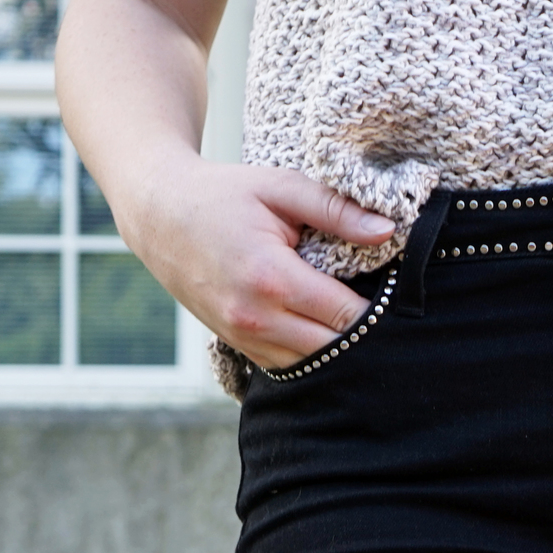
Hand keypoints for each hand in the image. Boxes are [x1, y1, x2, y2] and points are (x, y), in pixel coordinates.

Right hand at [122, 158, 396, 369]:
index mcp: (271, 278)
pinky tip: (322, 324)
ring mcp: (242, 337)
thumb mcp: (280, 187)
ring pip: (312, 363)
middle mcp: (255, 318)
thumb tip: (387, 232)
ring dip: (336, 345)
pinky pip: (287, 364)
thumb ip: (336, 210)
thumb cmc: (222, 195)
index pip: (347, 315)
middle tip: (382, 306)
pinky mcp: (236, 345)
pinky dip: (310, 351)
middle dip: (362, 331)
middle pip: (334, 348)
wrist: (158, 214)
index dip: (378, 307)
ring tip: (352, 315)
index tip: (394, 291)